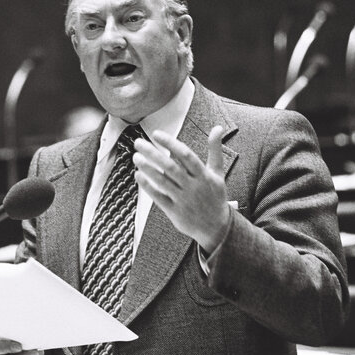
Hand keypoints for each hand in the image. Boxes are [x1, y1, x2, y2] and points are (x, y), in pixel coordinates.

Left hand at [133, 125, 230, 252]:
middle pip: (170, 167)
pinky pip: (159, 197)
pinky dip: (148, 186)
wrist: (217, 227)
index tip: (156, 134)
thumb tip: (218, 127)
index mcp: (204, 175)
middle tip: (138, 142)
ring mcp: (183, 200)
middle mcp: (193, 186)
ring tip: (136, 157)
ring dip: (147, 168)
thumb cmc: (215, 195)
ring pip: (162, 181)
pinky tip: (138, 175)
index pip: (185, 155)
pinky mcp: (175, 211)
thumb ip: (215, 149)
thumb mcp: (217, 172)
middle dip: (153, 153)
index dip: (170, 143)